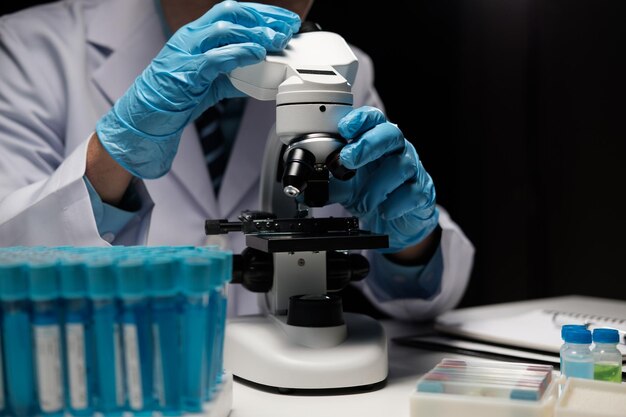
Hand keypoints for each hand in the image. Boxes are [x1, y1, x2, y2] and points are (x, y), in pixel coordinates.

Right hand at [96, 1, 299, 178]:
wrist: (147, 116)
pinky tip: (256, 54)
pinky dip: (239, 53)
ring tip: (276, 40)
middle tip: (286, 27)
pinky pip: (216, 57)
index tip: (284, 20)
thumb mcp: (210, 81)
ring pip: (224, 29)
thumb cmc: (174, 96)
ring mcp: (187, 51)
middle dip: (262, 17)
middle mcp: (192, 37)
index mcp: (197, 35)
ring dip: (254, 33)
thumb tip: (261, 74)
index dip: (261, 13)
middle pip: (231, 12)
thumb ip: (234, 74)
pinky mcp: (187, 70)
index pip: (233, 12)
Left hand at [329, 106, 438, 252]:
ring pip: (401, 165)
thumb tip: (303, 183)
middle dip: (368, 144)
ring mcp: (412, 170)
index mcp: (376, 142)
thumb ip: (327, 181)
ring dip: (377, 185)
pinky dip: (397, 203)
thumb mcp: (345, 186)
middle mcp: (396, 151)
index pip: (372, 119)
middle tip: (347, 159)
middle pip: (390, 134)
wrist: (397, 220)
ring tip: (362, 202)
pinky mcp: (422, 192)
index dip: (360, 119)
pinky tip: (385, 210)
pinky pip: (414, 192)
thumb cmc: (373, 193)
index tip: (344, 127)